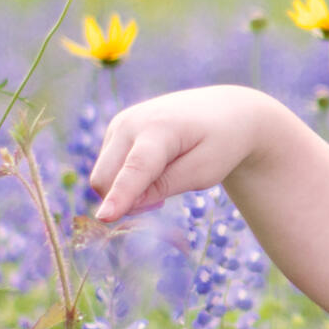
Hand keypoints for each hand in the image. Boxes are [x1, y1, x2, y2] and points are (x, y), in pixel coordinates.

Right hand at [89, 85, 281, 221]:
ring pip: (103, 175)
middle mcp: (132, 122)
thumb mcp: (206, 170)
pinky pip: (108, 167)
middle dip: (126, 201)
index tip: (103, 218)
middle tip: (163, 202)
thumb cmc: (221, 143)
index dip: (121, 195)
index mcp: (161, 127)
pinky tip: (155, 170)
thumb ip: (167, 186)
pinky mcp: (116, 129)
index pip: (136, 167)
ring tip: (165, 181)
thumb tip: (126, 203)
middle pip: (106, 177)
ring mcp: (120, 123)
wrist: (225, 110)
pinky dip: (125, 179)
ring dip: (125, 191)